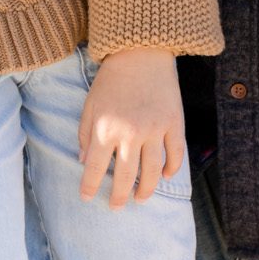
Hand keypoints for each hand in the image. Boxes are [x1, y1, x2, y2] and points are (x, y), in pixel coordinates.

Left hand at [78, 48, 185, 208]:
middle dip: (118, 196)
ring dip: (146, 190)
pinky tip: (165, 176)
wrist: (140, 53)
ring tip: (140, 198)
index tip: (87, 198)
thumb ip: (84, 134)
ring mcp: (154, 130)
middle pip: (124, 177)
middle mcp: (130, 134)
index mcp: (105, 129)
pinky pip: (175, 154)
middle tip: (116, 207)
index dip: (89, 187)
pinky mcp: (174, 123)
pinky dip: (172, 168)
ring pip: (152, 172)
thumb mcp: (90, 105)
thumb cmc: (111, 80)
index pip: (94, 169)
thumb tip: (83, 161)